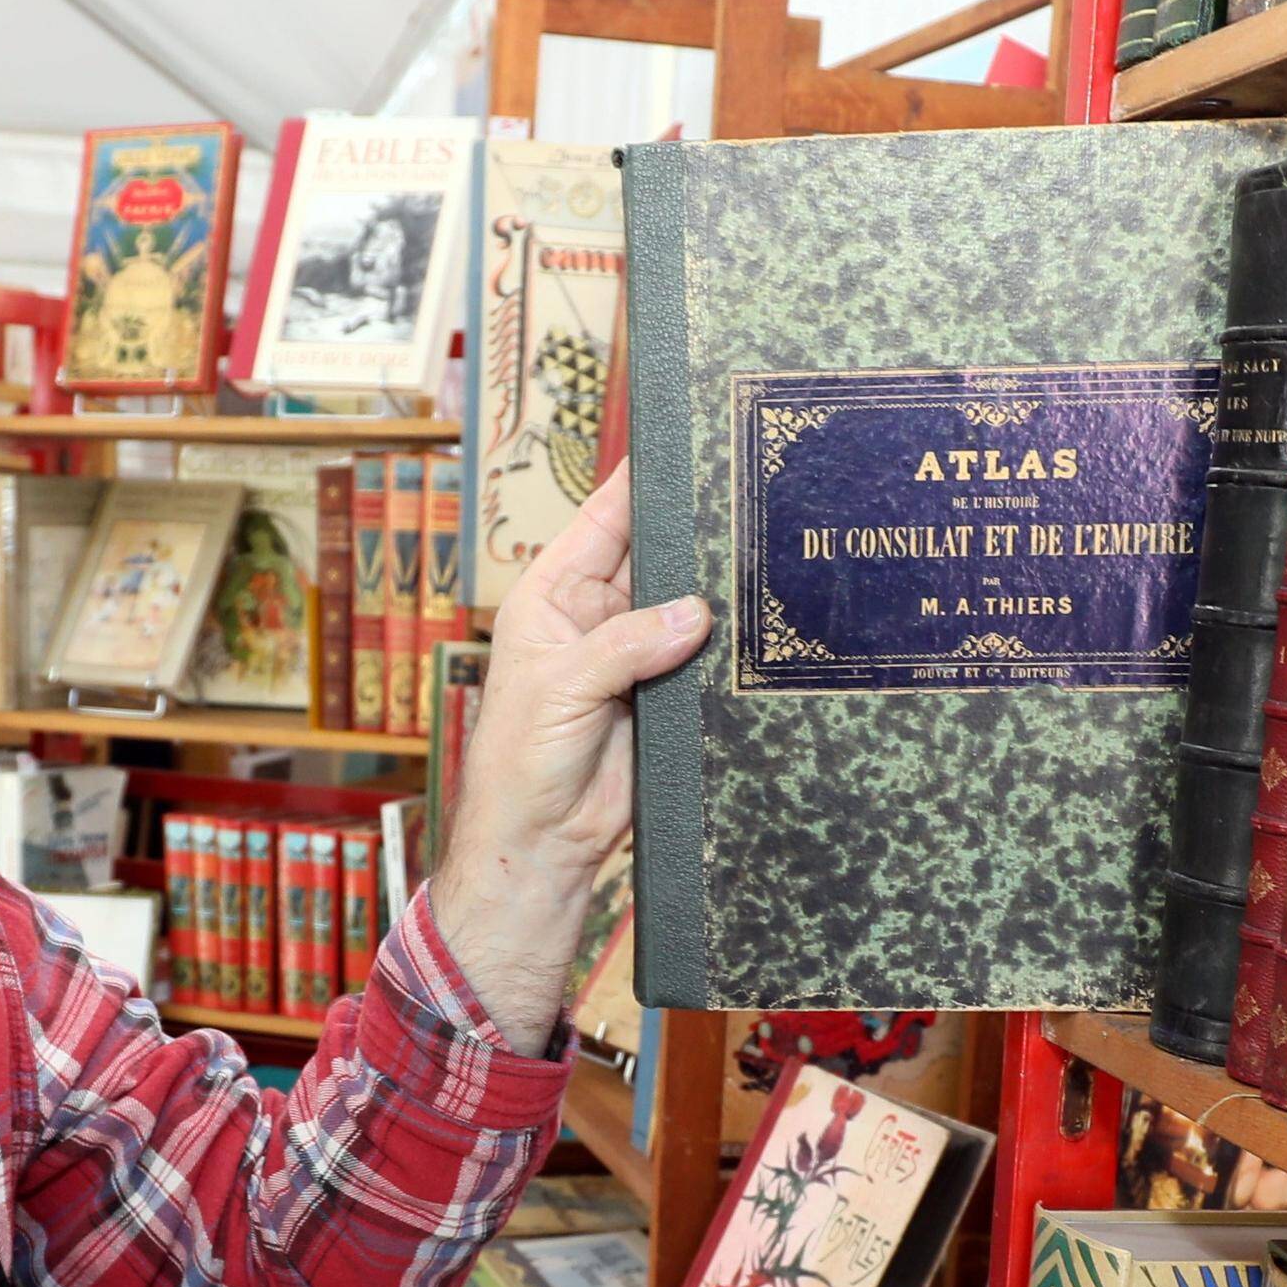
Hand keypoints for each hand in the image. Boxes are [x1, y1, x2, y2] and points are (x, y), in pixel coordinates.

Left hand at [427, 466, 706, 1045]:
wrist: (542, 844)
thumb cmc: (520, 763)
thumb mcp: (561, 688)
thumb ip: (625, 644)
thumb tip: (694, 613)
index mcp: (554, 596)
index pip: (603, 519)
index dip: (641, 482)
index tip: (684, 442)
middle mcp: (597, 618)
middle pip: (655, 558)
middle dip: (694, 535)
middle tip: (750, 499)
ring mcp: (636, 658)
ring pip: (687, 609)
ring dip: (717, 595)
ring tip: (767, 557)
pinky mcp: (668, 699)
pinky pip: (704, 662)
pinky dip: (728, 650)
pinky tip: (763, 629)